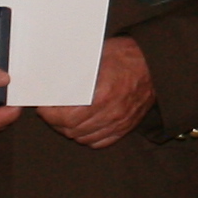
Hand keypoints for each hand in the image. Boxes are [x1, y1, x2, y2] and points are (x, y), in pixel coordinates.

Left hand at [40, 36, 158, 148]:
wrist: (154, 63)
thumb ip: (74, 71)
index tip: (43, 107)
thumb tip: (51, 78)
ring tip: (62, 119)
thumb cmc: (125, 55)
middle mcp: (111, 112)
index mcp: (102, 94)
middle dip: (56, 122)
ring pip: (84, 138)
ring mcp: (120, 122)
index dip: (50, 114)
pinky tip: (81, 127)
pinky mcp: (126, 127)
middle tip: (49, 112)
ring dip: (69, 130)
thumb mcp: (95, 57)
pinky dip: (86, 137)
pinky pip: (100, 142)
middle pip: (72, 130)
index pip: (66, 117)